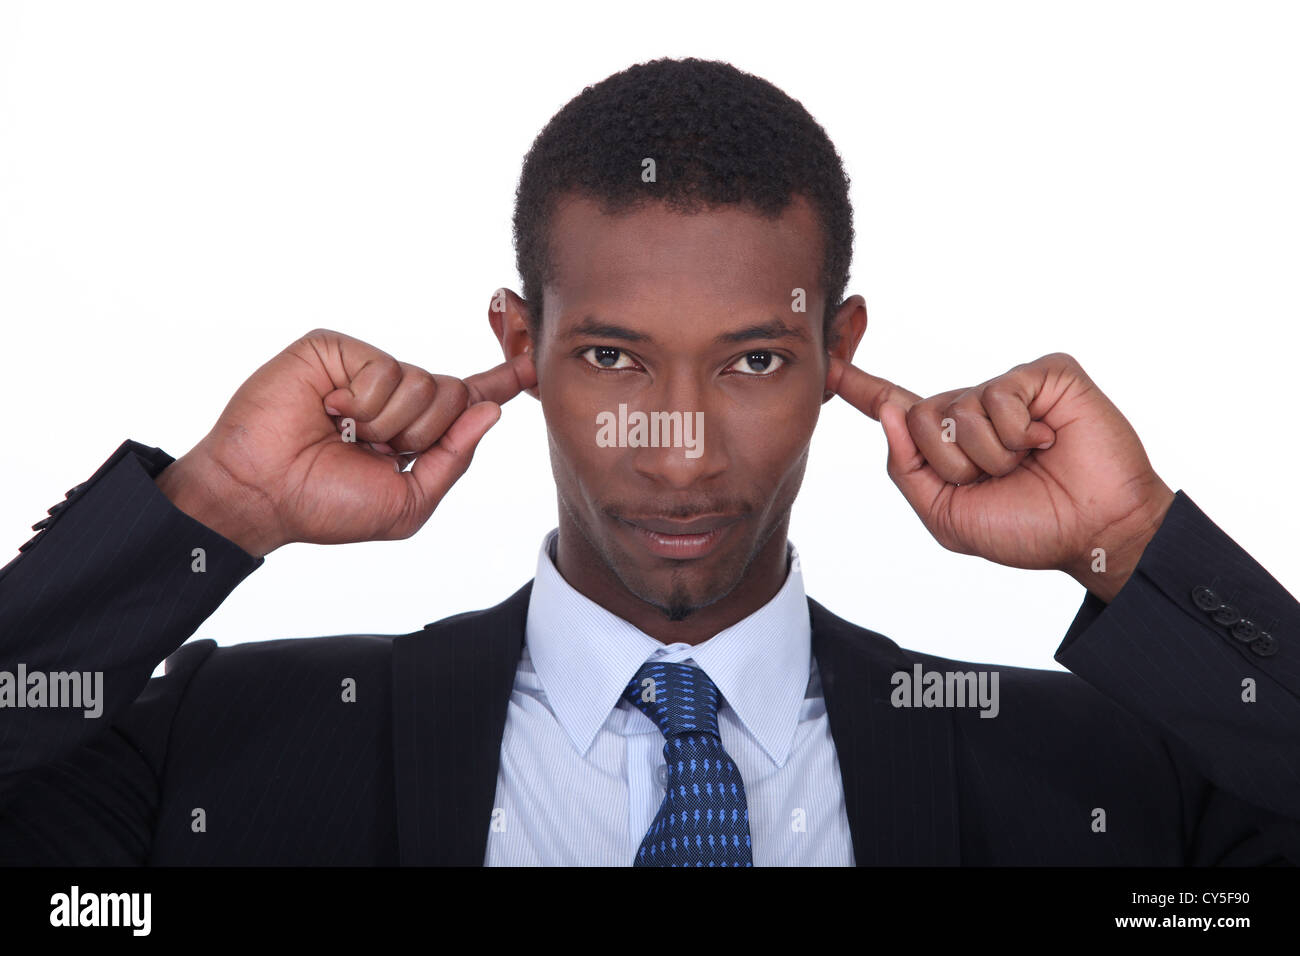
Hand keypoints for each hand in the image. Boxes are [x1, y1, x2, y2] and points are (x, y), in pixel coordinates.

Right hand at [156, 329, 535, 556]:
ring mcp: (364, 368)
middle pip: (453, 393)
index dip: (502, 381)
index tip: (533, 362)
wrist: (264, 496)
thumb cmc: (326, 505)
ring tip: (346, 432)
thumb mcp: (408, 501)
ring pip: (423, 381)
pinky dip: (363, 402)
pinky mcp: (335, 348)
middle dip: (423, 433)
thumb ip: (454, 458)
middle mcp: (392, 394)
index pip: (465, 400)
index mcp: (412, 430)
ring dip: (388, 423)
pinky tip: (330, 409)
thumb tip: (490, 412)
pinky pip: (386, 368)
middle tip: (374, 449)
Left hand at [827, 352, 1174, 601]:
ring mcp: (1008, 388)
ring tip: (1028, 462)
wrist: (1092, 534)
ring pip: (958, 409)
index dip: (858, 385)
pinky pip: (1000, 394)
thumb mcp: (947, 516)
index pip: (893, 407)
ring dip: (991, 455)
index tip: (826, 363)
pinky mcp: (1045, 374)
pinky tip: (1046, 441)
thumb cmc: (1026, 529)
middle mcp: (973, 408)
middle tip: (999, 478)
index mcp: (946, 443)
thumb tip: (890, 412)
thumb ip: (908, 469)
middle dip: (952, 463)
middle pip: (917, 415)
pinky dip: (1018, 432)